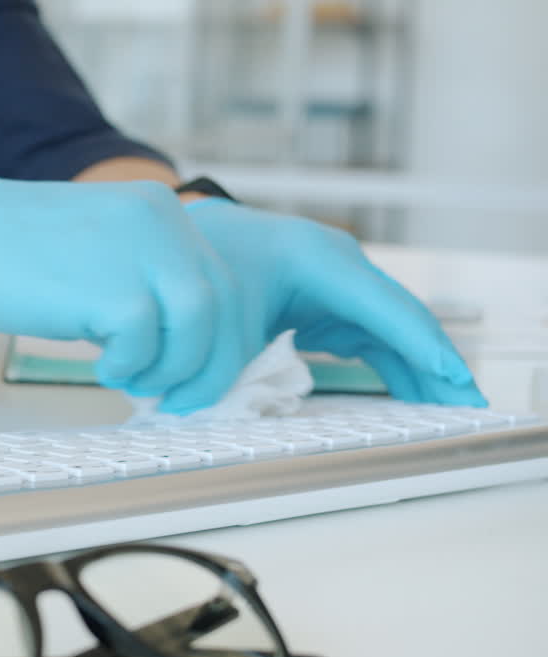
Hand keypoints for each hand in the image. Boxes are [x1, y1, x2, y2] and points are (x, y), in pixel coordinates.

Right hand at [0, 168, 253, 411]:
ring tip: (130, 377)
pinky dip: (129, 367)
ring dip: (170, 369)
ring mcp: (138, 252)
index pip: (220, 279)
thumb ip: (140, 278)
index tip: (198, 372)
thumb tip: (172, 340)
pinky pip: (146, 344)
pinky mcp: (110, 288)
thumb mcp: (96, 247)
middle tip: (180, 398)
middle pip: (221, 307)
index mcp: (159, 209)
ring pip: (197, 328)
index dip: (218, 336)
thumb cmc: (7, 248)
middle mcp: (160, 222)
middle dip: (209, 365)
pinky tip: (101, 366)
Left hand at [185, 198, 485, 405]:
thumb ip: (246, 368)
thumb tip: (264, 415)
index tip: (453, 378)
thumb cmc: (203, 268)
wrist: (186, 241)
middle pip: (401, 318)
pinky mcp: (333, 301)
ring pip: (394, 330)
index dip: (420, 346)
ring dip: (422, 368)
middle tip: (470, 406)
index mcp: (317, 258)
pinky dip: (396, 362)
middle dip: (437, 363)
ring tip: (454, 410)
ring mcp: (341, 282)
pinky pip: (375, 335)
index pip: (383, 307)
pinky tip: (417, 395)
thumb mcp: (222, 321)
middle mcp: (340, 264)